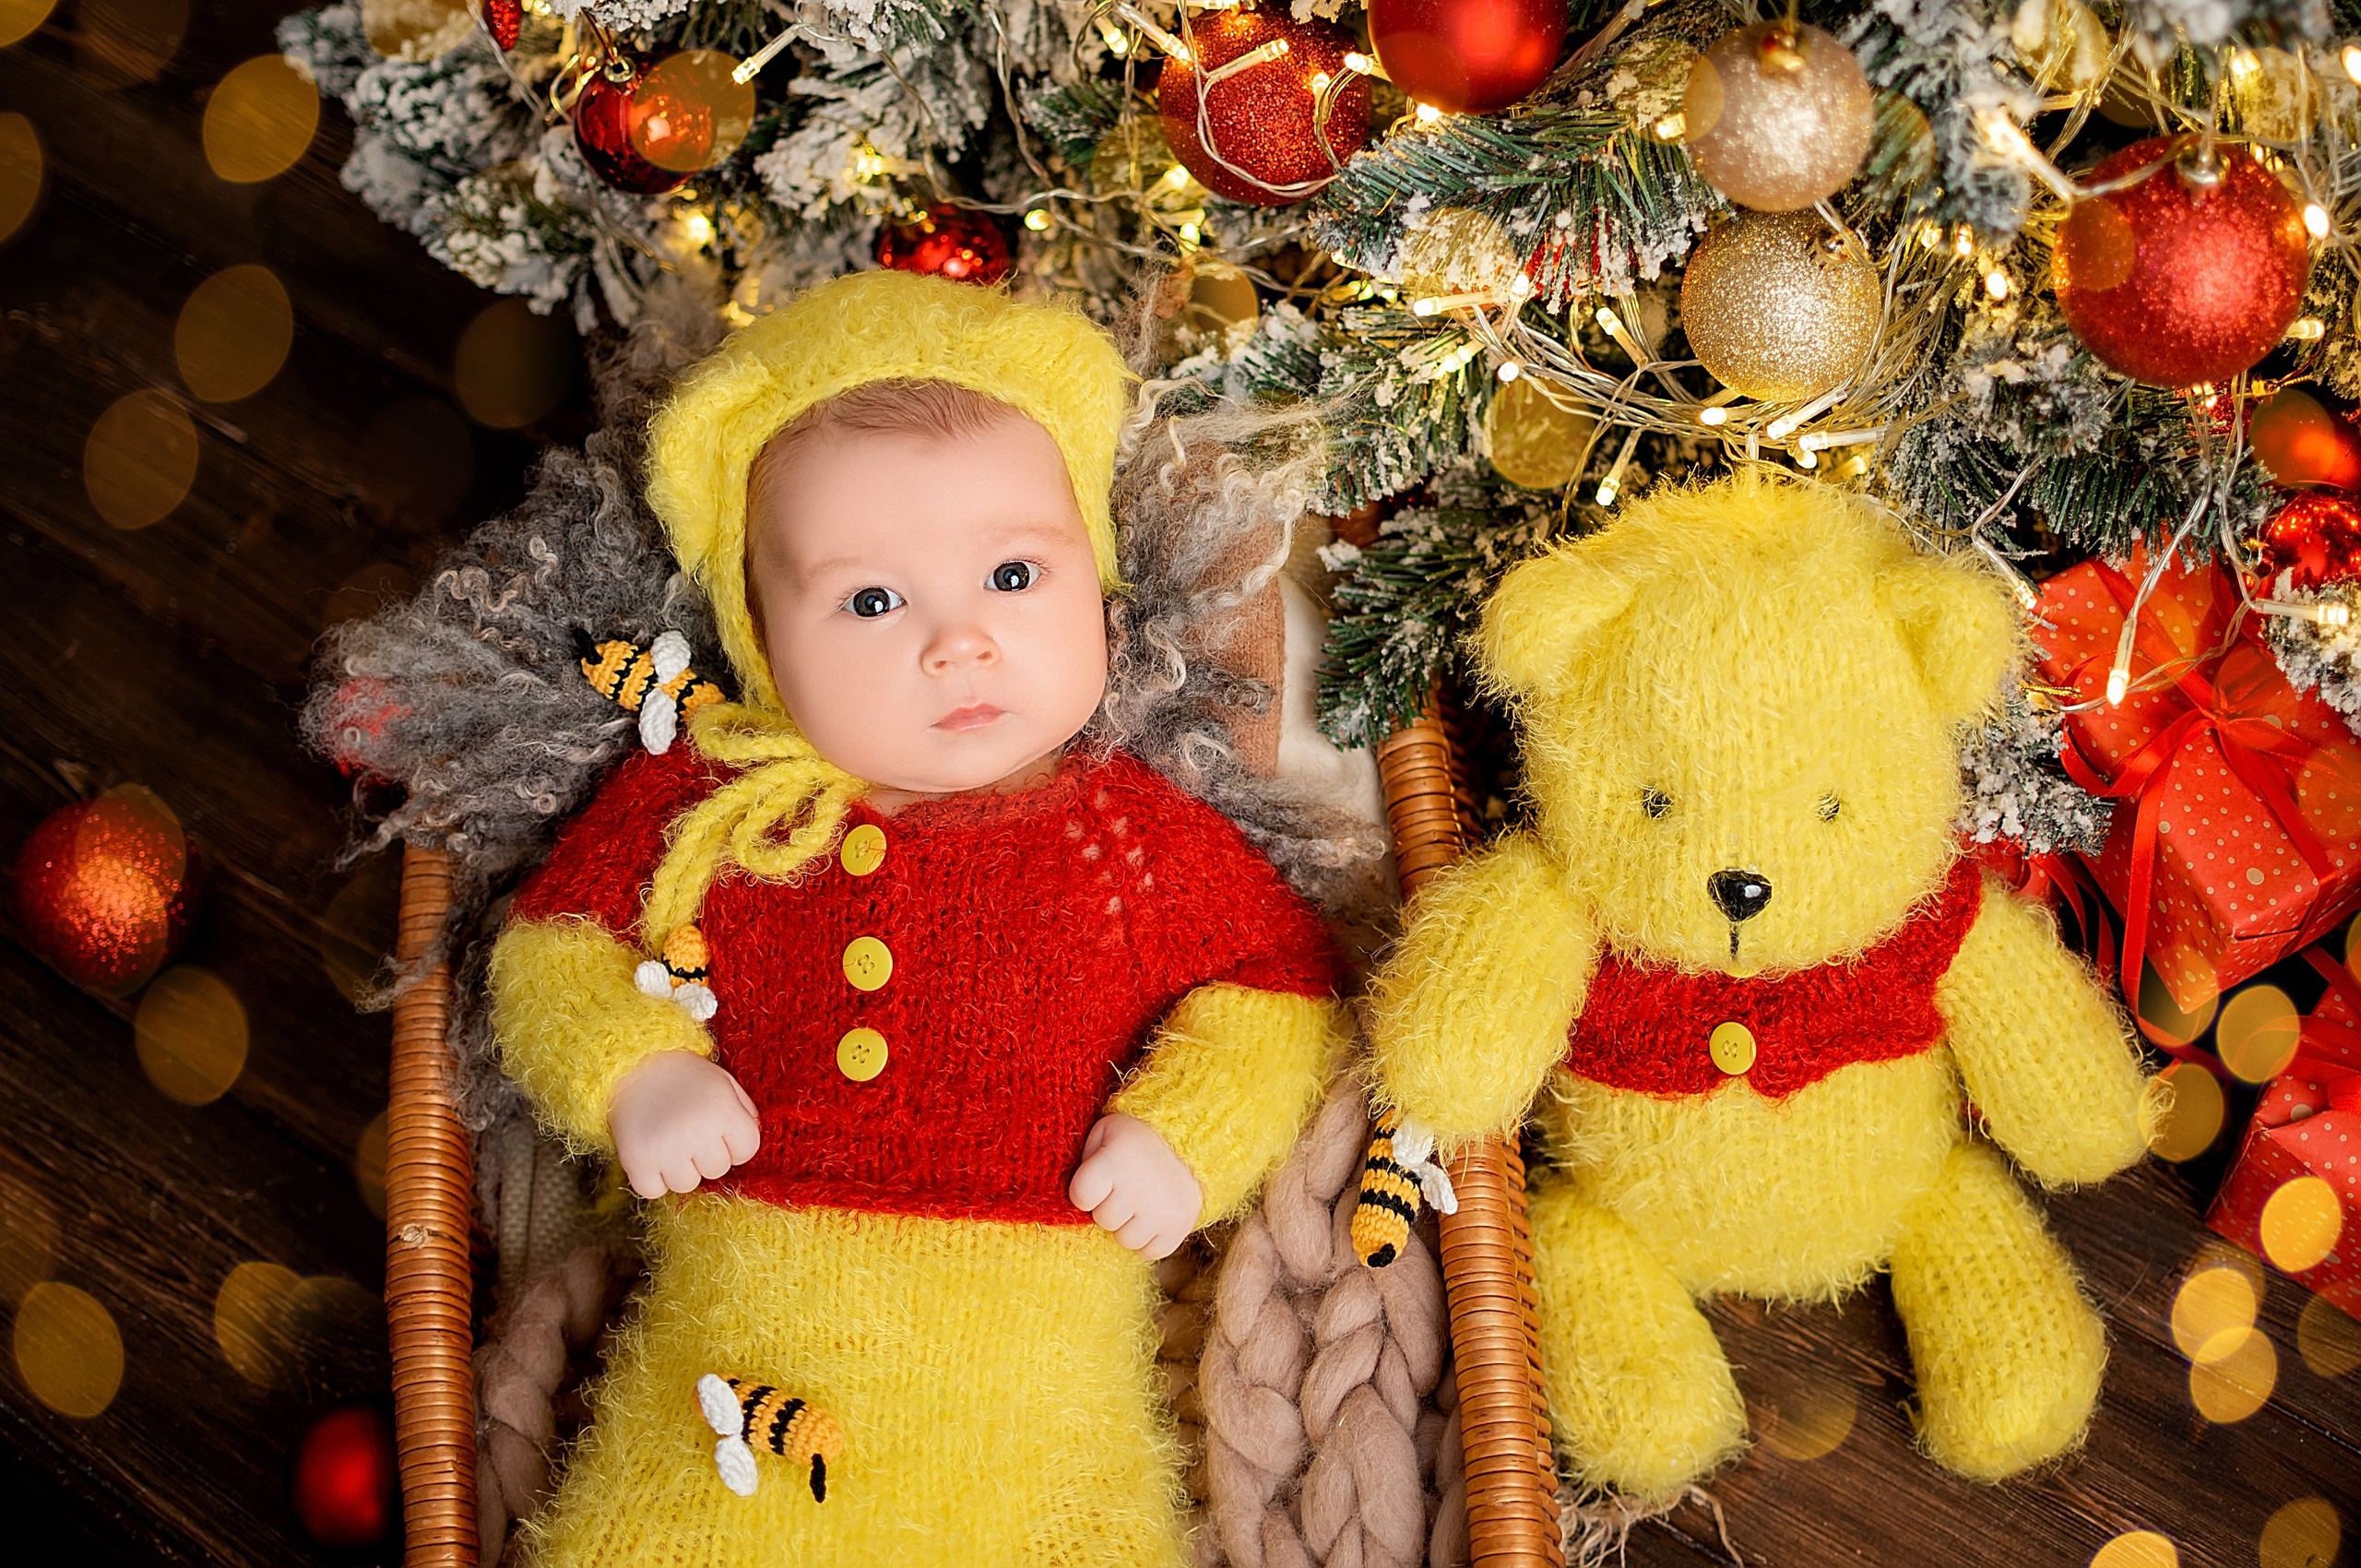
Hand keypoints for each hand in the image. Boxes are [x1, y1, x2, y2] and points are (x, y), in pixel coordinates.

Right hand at [608, 1050, 761, 1199]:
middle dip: (706, 1155)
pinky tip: (651, 1153)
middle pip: (717, 1169)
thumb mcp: (724, 1083)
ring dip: (679, 1169)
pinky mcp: (637, 1162)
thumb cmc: (685, 1077)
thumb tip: (747, 1149)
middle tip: (689, 1131)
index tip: (717, 1129)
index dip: (734, 1142)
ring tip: (669, 1141)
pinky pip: (653, 1191)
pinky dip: (651, 1178)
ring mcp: (665, 1150)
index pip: (746, 1151)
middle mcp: (697, 1132)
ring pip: (686, 1184)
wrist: (633, 1065)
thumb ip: (744, 1113)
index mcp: (723, 1111)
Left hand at [1068, 1113, 1201, 1259]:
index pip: (1081, 1196)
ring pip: (1126, 1240)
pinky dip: (1148, 1240)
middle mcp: (1139, 1189)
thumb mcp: (1105, 1132)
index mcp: (1117, 1161)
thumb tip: (1073, 1197)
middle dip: (1108, 1206)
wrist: (1190, 1141)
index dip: (1085, 1191)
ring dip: (1127, 1225)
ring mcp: (1162, 1212)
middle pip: (1104, 1220)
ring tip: (1138, 1203)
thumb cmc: (1136, 1140)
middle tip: (1123, 1189)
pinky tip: (1151, 1217)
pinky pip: (1149, 1252)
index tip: (1099, 1180)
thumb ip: (1084, 1159)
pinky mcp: (1179, 1228)